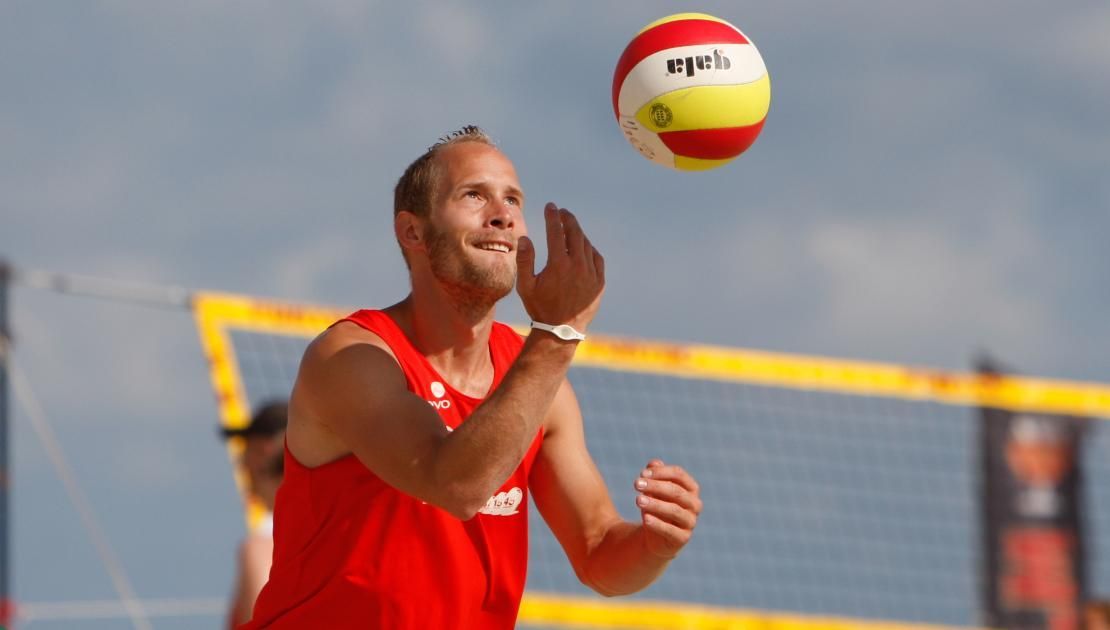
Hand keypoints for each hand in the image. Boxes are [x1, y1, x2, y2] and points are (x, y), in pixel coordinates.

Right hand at [516, 203, 603, 333]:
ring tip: (569, 228)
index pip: (556, 231)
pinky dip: (589, 249)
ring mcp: (591, 274)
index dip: (553, 216)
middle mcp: (577, 266)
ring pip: (586, 245)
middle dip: (567, 219)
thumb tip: (525, 238)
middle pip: (575, 233)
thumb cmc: (540, 307)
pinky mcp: (599, 282)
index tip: (551, 206)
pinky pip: (596, 258)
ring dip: (578, 233)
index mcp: (558, 264)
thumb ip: (524, 260)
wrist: (561, 330)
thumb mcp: (525, 286)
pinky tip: (583, 246)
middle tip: (562, 212)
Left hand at [633, 460, 701, 558]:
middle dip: (655, 486)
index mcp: (691, 488)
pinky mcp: (682, 538)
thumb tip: (654, 463)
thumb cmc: (657, 506)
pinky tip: (645, 518)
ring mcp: (690, 522)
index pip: (678, 475)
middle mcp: (694, 504)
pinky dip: (657, 523)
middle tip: (636, 484)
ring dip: (655, 504)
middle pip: (676, 491)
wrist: (656, 536)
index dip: (660, 472)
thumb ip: (655, 475)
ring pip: (674, 510)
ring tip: (638, 500)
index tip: (642, 473)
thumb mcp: (654, 489)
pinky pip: (670, 530)